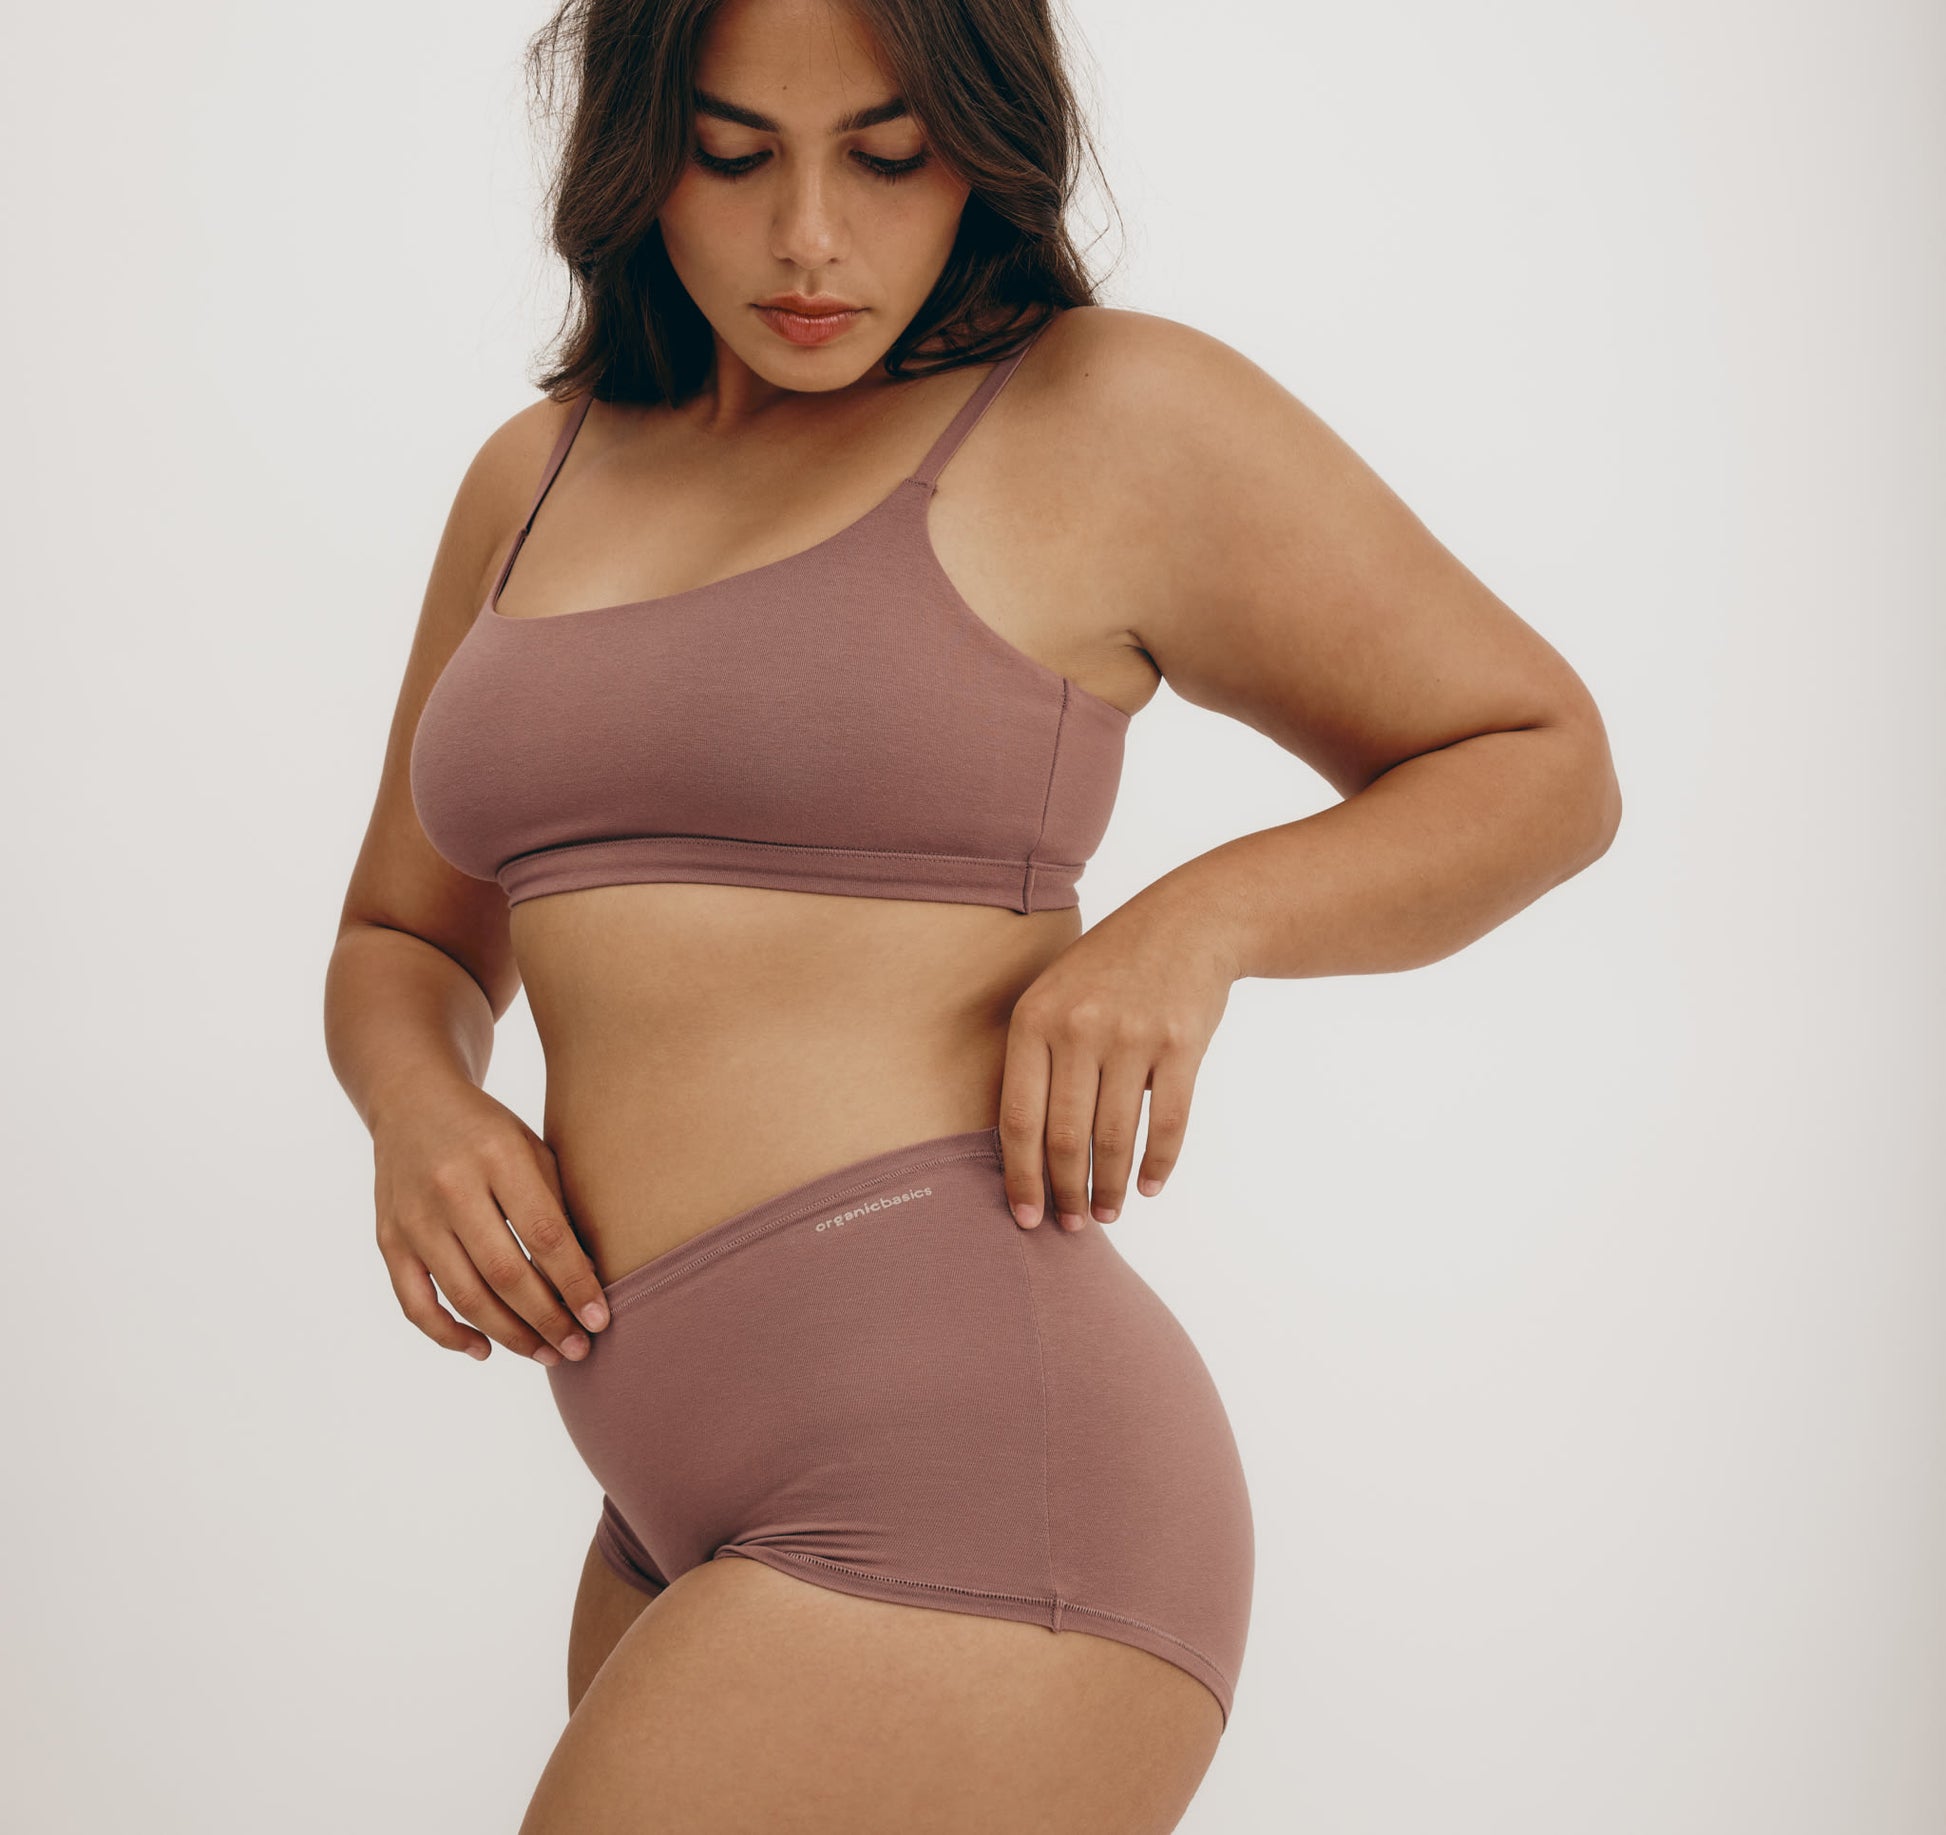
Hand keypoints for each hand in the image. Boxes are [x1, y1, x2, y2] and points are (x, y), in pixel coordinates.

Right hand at [372, 1081, 609, 1364]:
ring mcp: (413, 1217)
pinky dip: (448, 1334)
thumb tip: (589, 1280)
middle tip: (579, 1350)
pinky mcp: (388, 1239)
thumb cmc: (489, 1132)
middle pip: (506, 1273)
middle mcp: (451, 1187)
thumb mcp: (532, 1148)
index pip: (545, 1235)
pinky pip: (416, 1304)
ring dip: (510, 1335)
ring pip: (465, 1296)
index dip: (575, 1284)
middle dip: (548, 1320)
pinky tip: (483, 1349)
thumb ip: (557, 1206)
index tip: (600, 1319)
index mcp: (498, 1156)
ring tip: (546, 1354)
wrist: (412, 1100)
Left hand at [998, 898, 1237, 1230]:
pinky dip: (1157, 1165)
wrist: (1188, 921)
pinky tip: (1147, 1186)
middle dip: (1066, 1193)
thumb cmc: (1110, 968)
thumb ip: (1035, 1059)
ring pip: (1114, 1138)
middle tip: (1071, 1225)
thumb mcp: (1055, 994)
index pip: (1018, 1119)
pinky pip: (1167, 1124)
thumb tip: (1023, 1151)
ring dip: (1109, 1187)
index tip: (1025, 1216)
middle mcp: (1079, 1028)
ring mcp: (1132, 1036)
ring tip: (1106, 1212)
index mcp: (1035, 1019)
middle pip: (1064, 1137)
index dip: (1020, 1177)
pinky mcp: (1181, 1044)